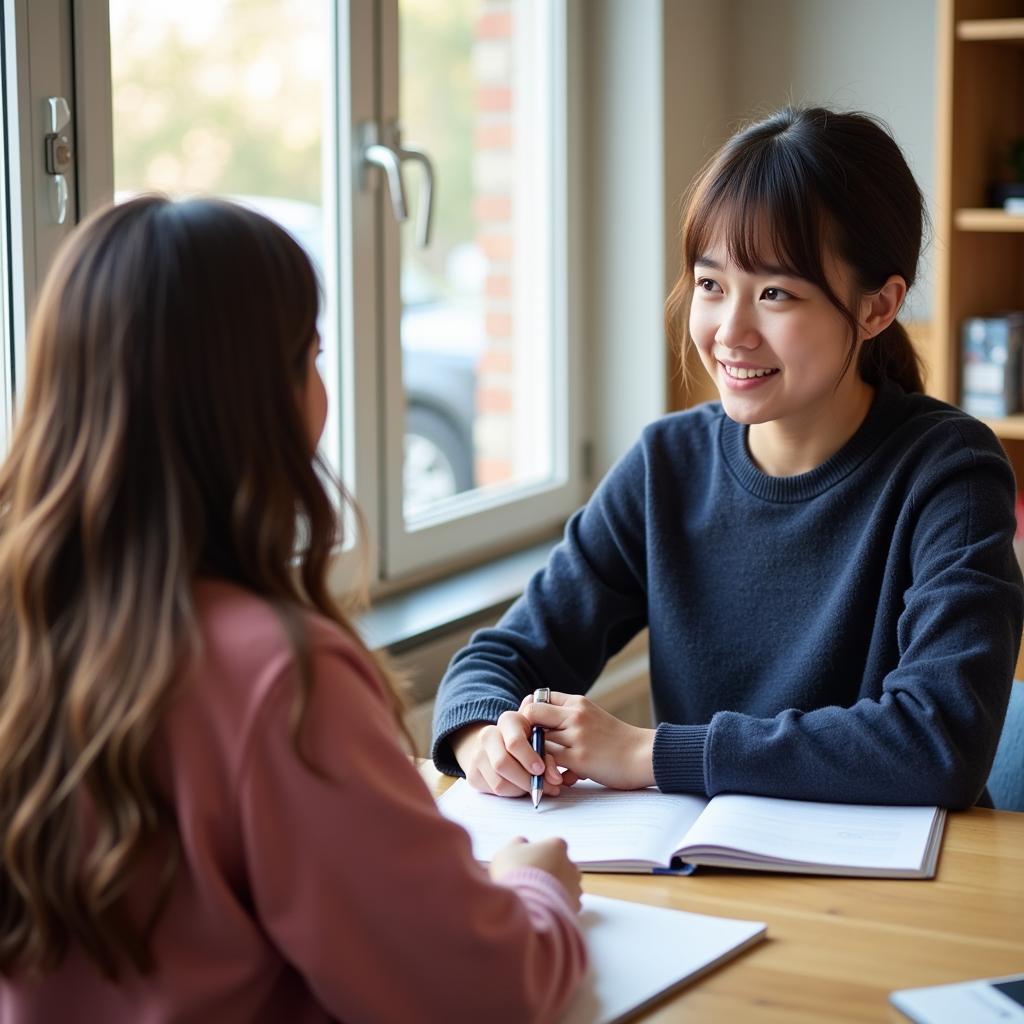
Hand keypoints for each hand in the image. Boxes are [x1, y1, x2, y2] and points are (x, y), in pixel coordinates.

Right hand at [450, 716, 568, 798]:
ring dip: (520, 790)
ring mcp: (476, 755)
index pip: (514, 742)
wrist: (498, 744)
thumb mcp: (540, 742)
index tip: (540, 769)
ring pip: (499, 782)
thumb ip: (549, 758)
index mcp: (507, 721)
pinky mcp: (472, 774)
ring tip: (534, 788)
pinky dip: (510, 793)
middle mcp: (488, 735)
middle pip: (502, 764)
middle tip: (543, 787)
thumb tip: (556, 779)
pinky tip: (519, 787)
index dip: (529, 757)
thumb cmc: (527, 742)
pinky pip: (493, 791)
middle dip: (525, 780)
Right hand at [489, 836, 581, 910]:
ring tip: (539, 896)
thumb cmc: (514, 873)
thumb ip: (519, 844)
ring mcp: (575, 886)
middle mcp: (570, 864)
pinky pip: (570, 903)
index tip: (531, 862)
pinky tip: (546, 907)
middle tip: (534, 880)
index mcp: (556, 846)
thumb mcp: (507, 851)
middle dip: (553, 871)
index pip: (554, 845)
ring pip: (570, 884)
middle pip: (564, 864)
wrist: (523, 904)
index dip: (542, 854)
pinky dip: (560, 905)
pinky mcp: (575, 906)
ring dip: (559, 888)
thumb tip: (523, 843)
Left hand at [521, 692, 655, 790]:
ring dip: (538, 756)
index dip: (528, 714)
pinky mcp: (580, 758)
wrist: (644, 755)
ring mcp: (576, 736)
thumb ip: (569, 716)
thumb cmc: (617, 740)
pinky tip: (566, 778)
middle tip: (532, 751)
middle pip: (531, 715)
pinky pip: (549, 762)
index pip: (537, 698)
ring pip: (537, 741)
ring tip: (552, 768)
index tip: (532, 731)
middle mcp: (575, 715)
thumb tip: (538, 725)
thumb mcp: (592, 717)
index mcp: (577, 702)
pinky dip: (550, 772)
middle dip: (525, 734)